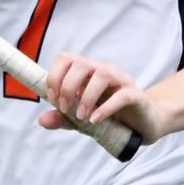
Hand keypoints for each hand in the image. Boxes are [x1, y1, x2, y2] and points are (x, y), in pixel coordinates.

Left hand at [38, 53, 165, 142]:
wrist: (142, 126)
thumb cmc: (110, 117)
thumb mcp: (81, 120)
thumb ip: (63, 118)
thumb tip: (41, 120)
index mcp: (88, 72)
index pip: (65, 58)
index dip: (54, 76)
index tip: (52, 99)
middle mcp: (104, 70)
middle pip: (81, 64)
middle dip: (67, 86)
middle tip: (65, 108)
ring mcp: (121, 81)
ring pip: (102, 75)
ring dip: (86, 97)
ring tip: (81, 117)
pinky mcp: (136, 95)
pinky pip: (121, 95)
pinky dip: (106, 108)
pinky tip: (96, 120)